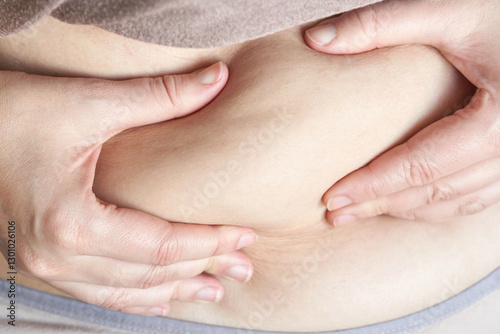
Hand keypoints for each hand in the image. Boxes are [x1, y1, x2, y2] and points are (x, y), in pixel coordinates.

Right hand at [0, 62, 256, 315]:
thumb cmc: (13, 113)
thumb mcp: (88, 103)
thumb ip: (159, 96)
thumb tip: (216, 79)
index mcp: (72, 223)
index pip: (162, 246)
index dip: (210, 243)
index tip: (245, 235)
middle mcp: (57, 257)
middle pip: (150, 275)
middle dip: (202, 270)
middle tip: (245, 268)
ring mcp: (47, 265)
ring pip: (126, 293)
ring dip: (174, 291)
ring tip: (215, 292)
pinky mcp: (44, 260)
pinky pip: (99, 294)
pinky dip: (136, 299)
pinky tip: (161, 301)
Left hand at [304, 0, 499, 224]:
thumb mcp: (451, 9)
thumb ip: (382, 24)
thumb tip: (316, 38)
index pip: (421, 166)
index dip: (372, 185)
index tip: (332, 197)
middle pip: (436, 191)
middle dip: (381, 204)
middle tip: (335, 213)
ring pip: (457, 200)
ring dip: (407, 208)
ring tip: (362, 211)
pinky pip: (477, 195)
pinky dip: (438, 202)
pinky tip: (406, 200)